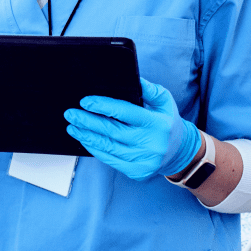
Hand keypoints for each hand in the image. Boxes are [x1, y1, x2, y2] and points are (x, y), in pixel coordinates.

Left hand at [64, 78, 200, 180]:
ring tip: (72, 127)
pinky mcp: (136, 172)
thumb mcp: (164, 101)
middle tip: (71, 114)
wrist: (180, 152)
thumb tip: (132, 78)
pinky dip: (95, 150)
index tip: (85, 101)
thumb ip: (149, 90)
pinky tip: (85, 140)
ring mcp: (143, 160)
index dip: (103, 106)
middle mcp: (150, 144)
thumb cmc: (167, 123)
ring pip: (108, 148)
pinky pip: (110, 160)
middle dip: (88, 122)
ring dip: (86, 137)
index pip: (125, 112)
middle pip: (112, 131)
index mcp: (157, 124)